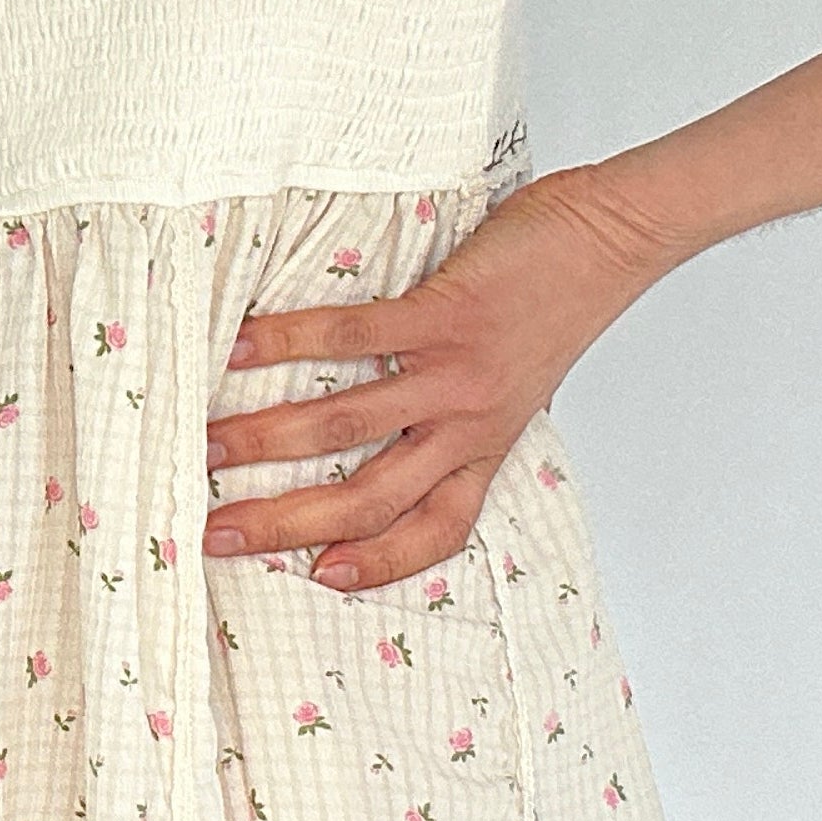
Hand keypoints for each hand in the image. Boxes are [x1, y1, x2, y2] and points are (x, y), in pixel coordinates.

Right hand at [200, 166, 678, 589]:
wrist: (617, 242)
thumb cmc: (561, 306)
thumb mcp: (517, 385)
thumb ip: (462, 414)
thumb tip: (399, 420)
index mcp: (486, 449)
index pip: (434, 532)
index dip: (377, 563)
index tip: (318, 578)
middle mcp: (469, 427)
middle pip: (367, 499)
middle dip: (283, 523)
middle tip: (214, 535)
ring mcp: (455, 374)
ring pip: (346, 428)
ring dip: (265, 440)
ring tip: (205, 447)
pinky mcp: (446, 316)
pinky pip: (355, 337)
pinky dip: (291, 343)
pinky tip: (242, 348)